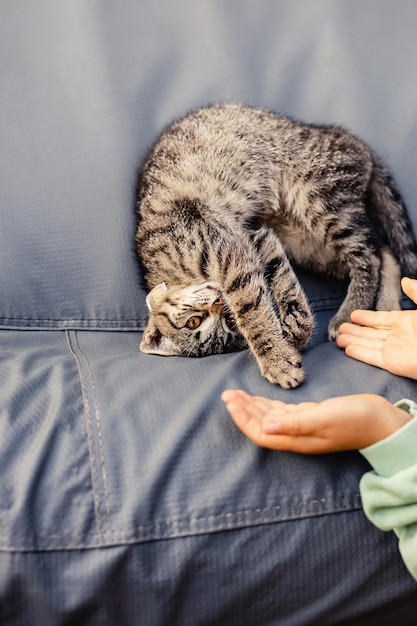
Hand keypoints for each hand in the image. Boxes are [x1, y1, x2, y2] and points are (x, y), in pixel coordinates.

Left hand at [221, 389, 410, 452]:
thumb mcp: (323, 419)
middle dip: (243, 410)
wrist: (379, 421)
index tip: (230, 402)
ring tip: (235, 394)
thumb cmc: (354, 421)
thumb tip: (265, 428)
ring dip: (252, 406)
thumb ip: (294, 423)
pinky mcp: (310, 416)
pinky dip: (268, 405)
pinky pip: (282, 412)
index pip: (261, 433)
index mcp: (297, 439)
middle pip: (262, 425)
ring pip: (270, 417)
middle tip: (226, 394)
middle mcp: (296, 435)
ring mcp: (303, 426)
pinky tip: (259, 399)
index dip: (243, 419)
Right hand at [336, 277, 416, 379]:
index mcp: (407, 322)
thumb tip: (406, 280)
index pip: (382, 319)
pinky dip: (359, 353)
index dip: (367, 317)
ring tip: (338, 337)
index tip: (353, 315)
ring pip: (368, 344)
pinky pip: (372, 357)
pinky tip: (347, 348)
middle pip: (372, 333)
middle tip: (339, 328)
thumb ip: (416, 293)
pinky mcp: (392, 363)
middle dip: (356, 331)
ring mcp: (395, 350)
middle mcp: (398, 336)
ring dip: (353, 341)